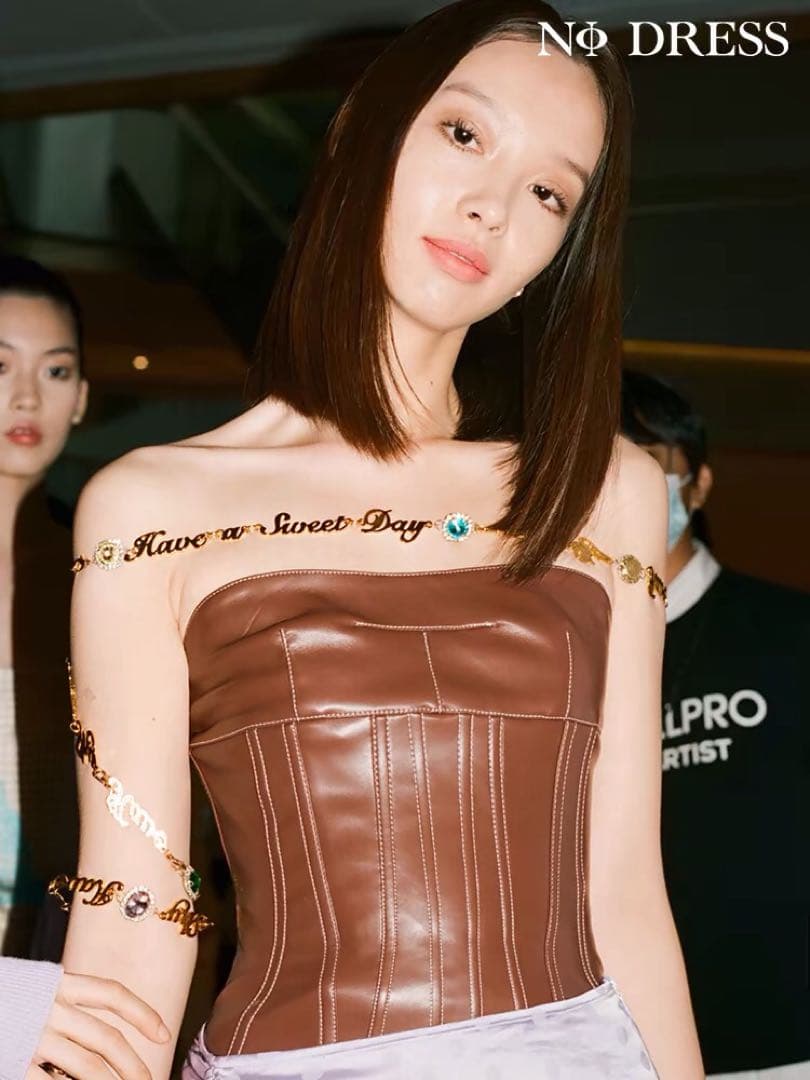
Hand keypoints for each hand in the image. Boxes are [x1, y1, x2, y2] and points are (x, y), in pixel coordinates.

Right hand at [25, 972, 170, 1079]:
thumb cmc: (10, 998)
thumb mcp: (41, 990)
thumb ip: (70, 1003)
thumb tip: (104, 1032)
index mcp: (61, 984)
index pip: (112, 994)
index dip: (142, 1014)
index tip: (164, 1035)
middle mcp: (51, 1008)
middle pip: (106, 1038)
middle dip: (132, 1064)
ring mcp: (35, 1036)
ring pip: (87, 1064)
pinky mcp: (18, 1060)